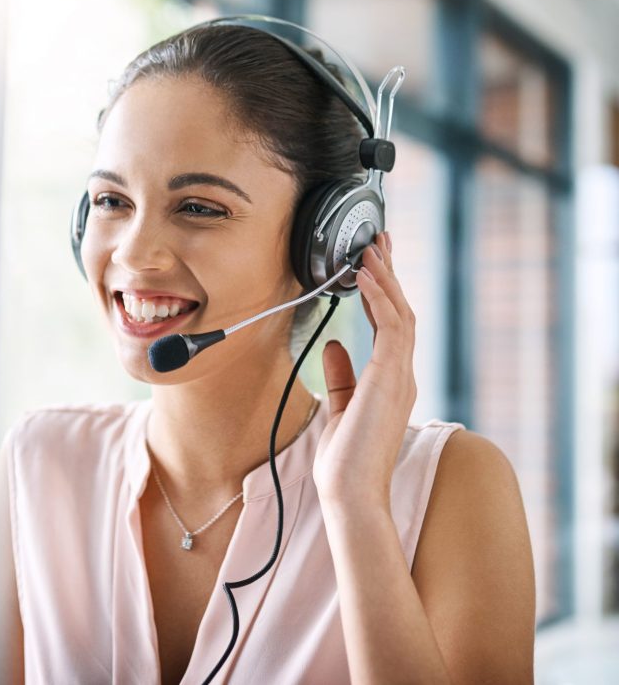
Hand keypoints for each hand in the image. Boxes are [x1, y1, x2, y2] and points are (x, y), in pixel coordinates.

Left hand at [312, 231, 417, 512]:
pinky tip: (366, 276)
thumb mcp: (339, 408)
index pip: (391, 326)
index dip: (384, 292)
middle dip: (389, 274)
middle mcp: (401, 374)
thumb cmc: (345, 461)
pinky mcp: (391, 378)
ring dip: (385, 278)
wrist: (349, 493)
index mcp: (391, 381)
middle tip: (379, 241)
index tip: (374, 264)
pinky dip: (379, 298)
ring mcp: (400, 376)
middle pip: (400, 311)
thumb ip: (340, 376)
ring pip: (400, 313)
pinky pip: (391, 328)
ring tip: (371, 248)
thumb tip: (335, 345)